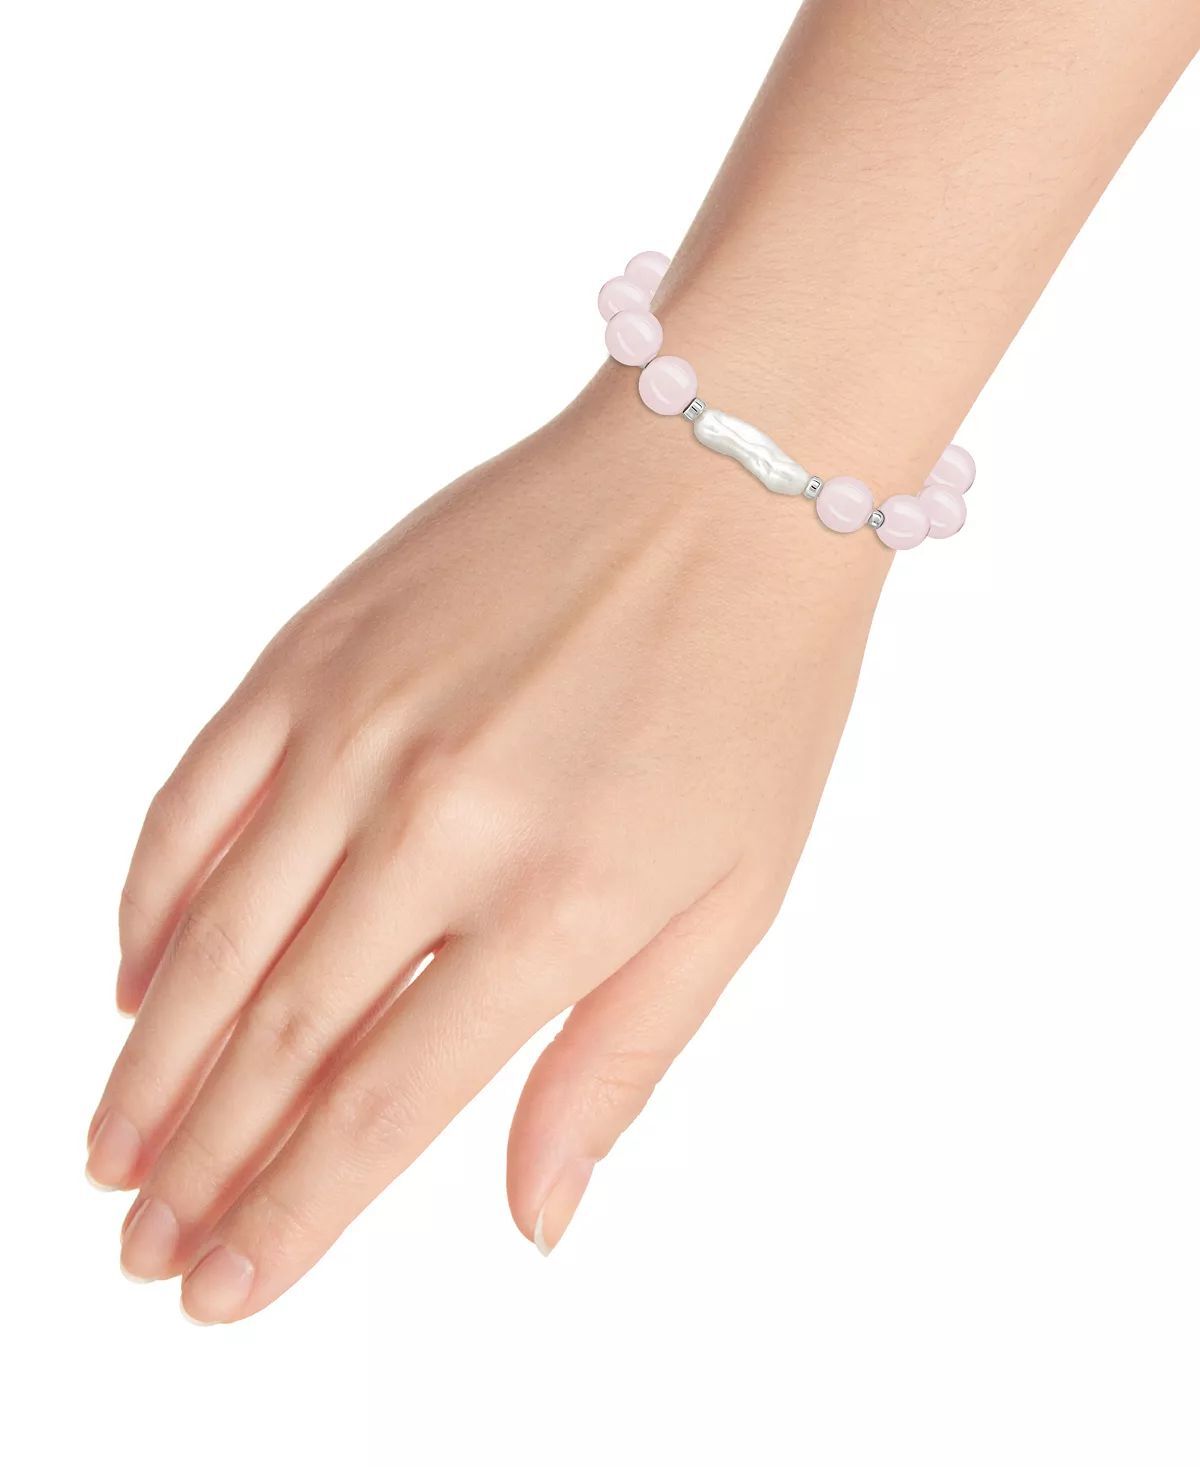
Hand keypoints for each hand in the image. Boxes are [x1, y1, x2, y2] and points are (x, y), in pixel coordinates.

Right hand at [87, 373, 886, 1321]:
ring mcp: (356, 728)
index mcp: (554, 900)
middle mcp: (433, 821)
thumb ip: (615, 1062)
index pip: (382, 1104)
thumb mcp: (733, 900)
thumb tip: (535, 1216)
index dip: (292, 1213)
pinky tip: (134, 976)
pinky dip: (150, 900)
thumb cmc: (752, 691)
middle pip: (279, 1036)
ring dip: (149, 1063)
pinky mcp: (312, 653)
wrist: (723, 479)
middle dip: (201, 1164)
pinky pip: (194, 797)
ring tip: (112, 1157)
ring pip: (213, 935)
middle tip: (146, 1251)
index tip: (226, 1291)